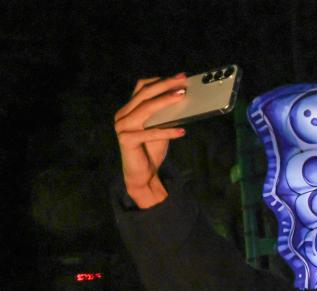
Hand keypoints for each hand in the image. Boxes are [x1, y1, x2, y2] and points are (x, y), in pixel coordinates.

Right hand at [113, 74, 188, 208]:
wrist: (143, 174)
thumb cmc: (151, 150)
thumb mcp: (160, 128)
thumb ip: (165, 115)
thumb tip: (182, 99)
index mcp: (129, 109)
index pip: (142, 88)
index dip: (160, 80)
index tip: (179, 77)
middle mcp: (122, 115)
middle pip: (144, 94)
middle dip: (165, 85)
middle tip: (183, 81)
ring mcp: (122, 127)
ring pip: (146, 109)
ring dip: (165, 101)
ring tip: (182, 96)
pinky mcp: (126, 140)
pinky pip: (150, 133)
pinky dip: (167, 131)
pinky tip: (182, 131)